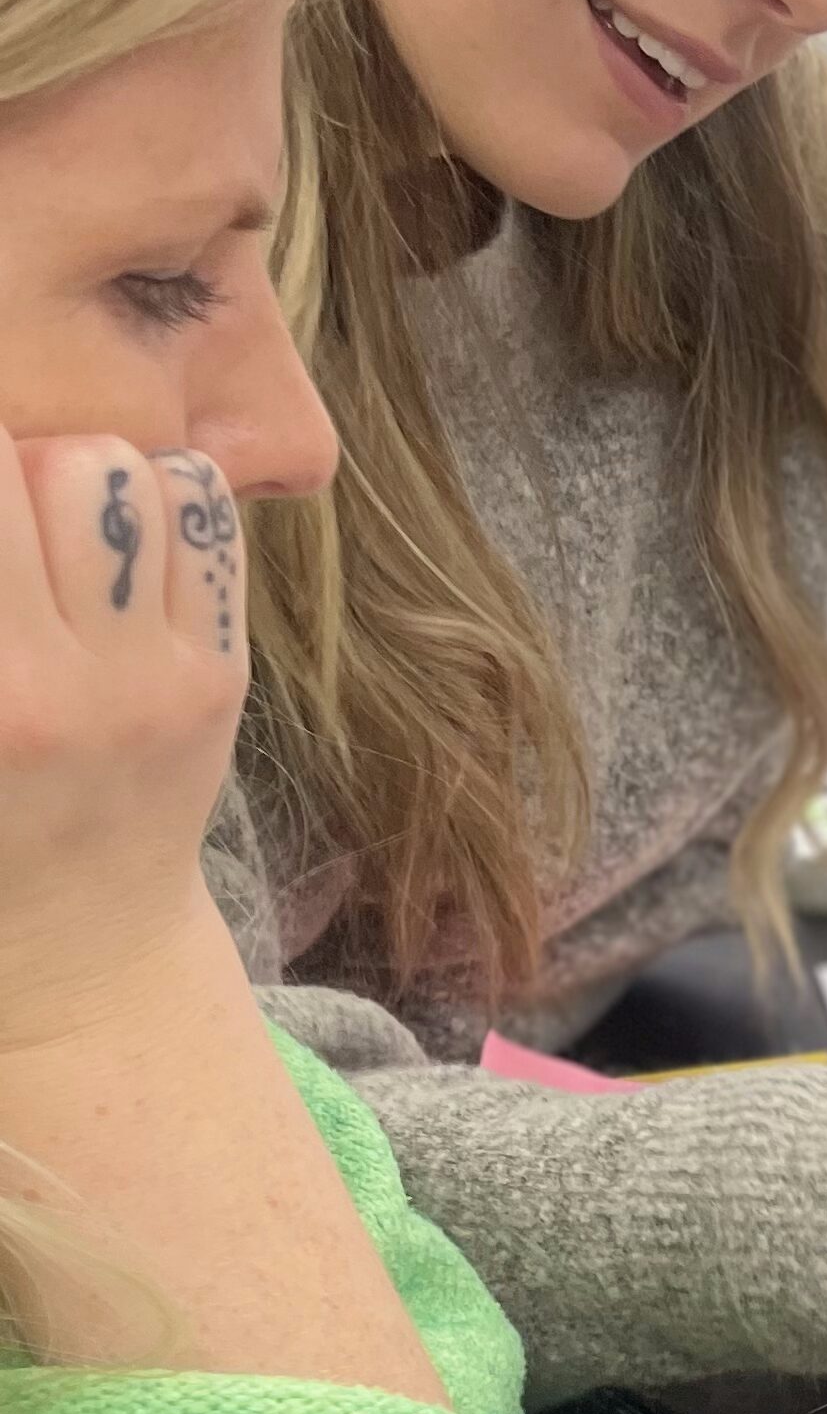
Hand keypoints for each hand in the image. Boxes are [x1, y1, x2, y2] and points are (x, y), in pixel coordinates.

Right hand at [0, 434, 248, 1051]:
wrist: (70, 947)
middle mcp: (56, 688)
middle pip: (55, 465)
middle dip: (8, 467)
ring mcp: (154, 678)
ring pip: (133, 474)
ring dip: (79, 476)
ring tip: (46, 532)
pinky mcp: (219, 674)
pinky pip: (204, 518)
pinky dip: (157, 500)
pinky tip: (114, 550)